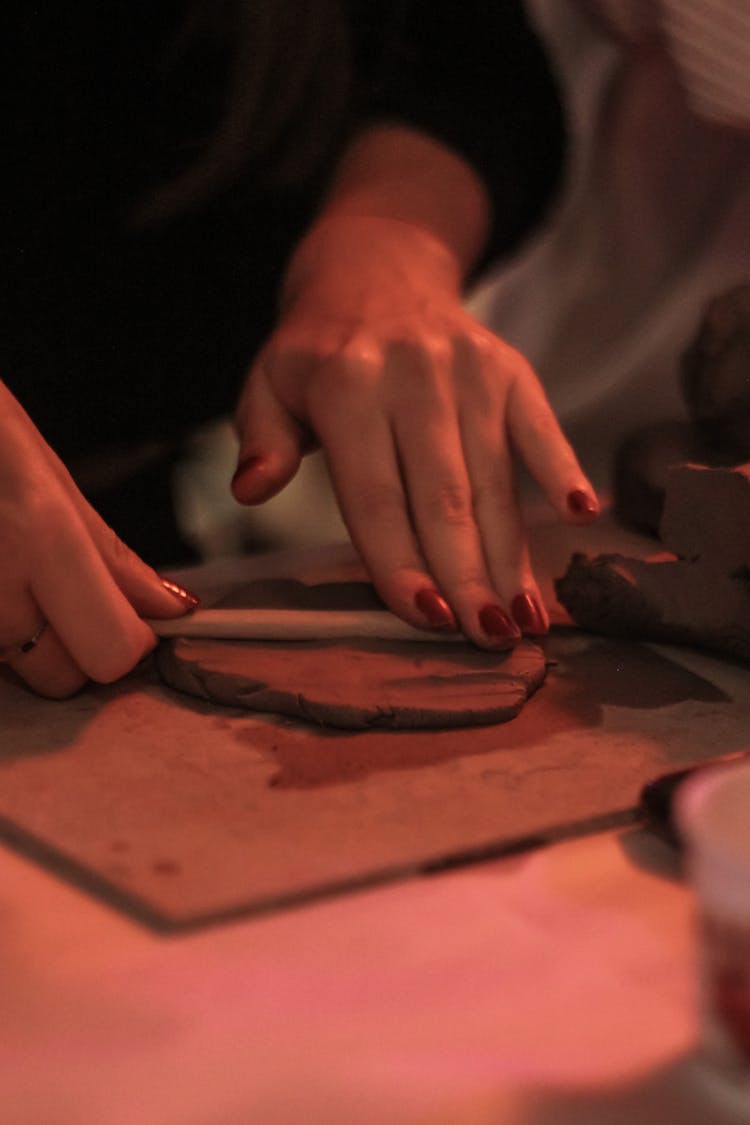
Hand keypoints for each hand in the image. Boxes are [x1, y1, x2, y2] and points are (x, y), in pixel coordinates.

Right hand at [0, 381, 198, 697]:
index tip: (129, 616)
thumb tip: (171, 608)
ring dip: (22, 640)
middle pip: (61, 678)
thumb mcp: (45, 473)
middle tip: (57, 592)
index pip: (112, 651)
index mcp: (41, 536)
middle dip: (74, 649)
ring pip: (15, 671)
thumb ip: (111, 556)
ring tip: (5, 568)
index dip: (129, 639)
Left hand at [232, 216, 597, 646]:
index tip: (426, 618)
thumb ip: (262, 440)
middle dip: (466, 575)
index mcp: (346, 385)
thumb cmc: (318, 355)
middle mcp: (412, 374)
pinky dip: (561, 468)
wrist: (377, 273)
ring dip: (512, 552)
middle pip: (443, 496)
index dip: (399, 561)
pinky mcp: (510, 368)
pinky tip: (580, 514)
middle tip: (488, 638)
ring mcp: (469, 369)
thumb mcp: (269, 386)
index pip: (374, 494)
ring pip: (494, 478)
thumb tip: (251, 492)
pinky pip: (539, 426)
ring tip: (525, 617)